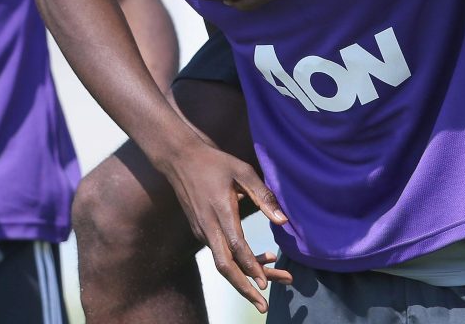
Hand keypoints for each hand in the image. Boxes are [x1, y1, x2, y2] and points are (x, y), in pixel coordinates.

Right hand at [164, 139, 291, 310]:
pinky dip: (238, 262)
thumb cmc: (215, 162)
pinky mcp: (201, 230)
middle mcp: (209, 227)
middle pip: (226, 267)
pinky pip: (220, 252)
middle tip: (263, 306)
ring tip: (269, 285)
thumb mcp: (242, 171)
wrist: (181, 159)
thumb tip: (283, 221)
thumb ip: (263, 194)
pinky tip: (259, 260)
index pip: (237, 247)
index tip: (266, 285)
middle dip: (245, 288)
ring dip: (244, 277)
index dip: (252, 267)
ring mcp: (202, 230)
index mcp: (221, 211)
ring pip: (223, 263)